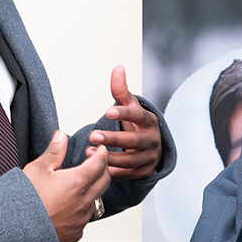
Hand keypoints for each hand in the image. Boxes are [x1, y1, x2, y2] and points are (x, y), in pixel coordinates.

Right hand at [24, 131, 110, 241]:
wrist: (16, 235)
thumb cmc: (25, 204)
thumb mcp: (36, 170)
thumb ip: (53, 152)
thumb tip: (61, 137)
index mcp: (78, 182)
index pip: (100, 163)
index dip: (101, 154)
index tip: (100, 149)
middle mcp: (84, 202)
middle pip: (105, 181)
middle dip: (103, 169)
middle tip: (94, 162)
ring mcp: (81, 219)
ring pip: (95, 200)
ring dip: (92, 190)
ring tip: (79, 184)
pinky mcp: (75, 233)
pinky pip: (85, 217)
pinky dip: (82, 208)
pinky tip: (69, 205)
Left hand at [89, 65, 162, 179]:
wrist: (148, 148)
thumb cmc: (135, 123)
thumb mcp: (130, 106)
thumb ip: (121, 90)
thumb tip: (118, 68)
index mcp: (150, 121)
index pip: (138, 116)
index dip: (124, 114)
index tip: (107, 111)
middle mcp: (153, 139)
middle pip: (134, 140)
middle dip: (113, 138)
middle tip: (92, 135)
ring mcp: (150, 157)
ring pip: (130, 159)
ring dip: (109, 156)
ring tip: (89, 151)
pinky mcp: (144, 172)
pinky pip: (128, 174)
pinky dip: (113, 171)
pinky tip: (97, 168)